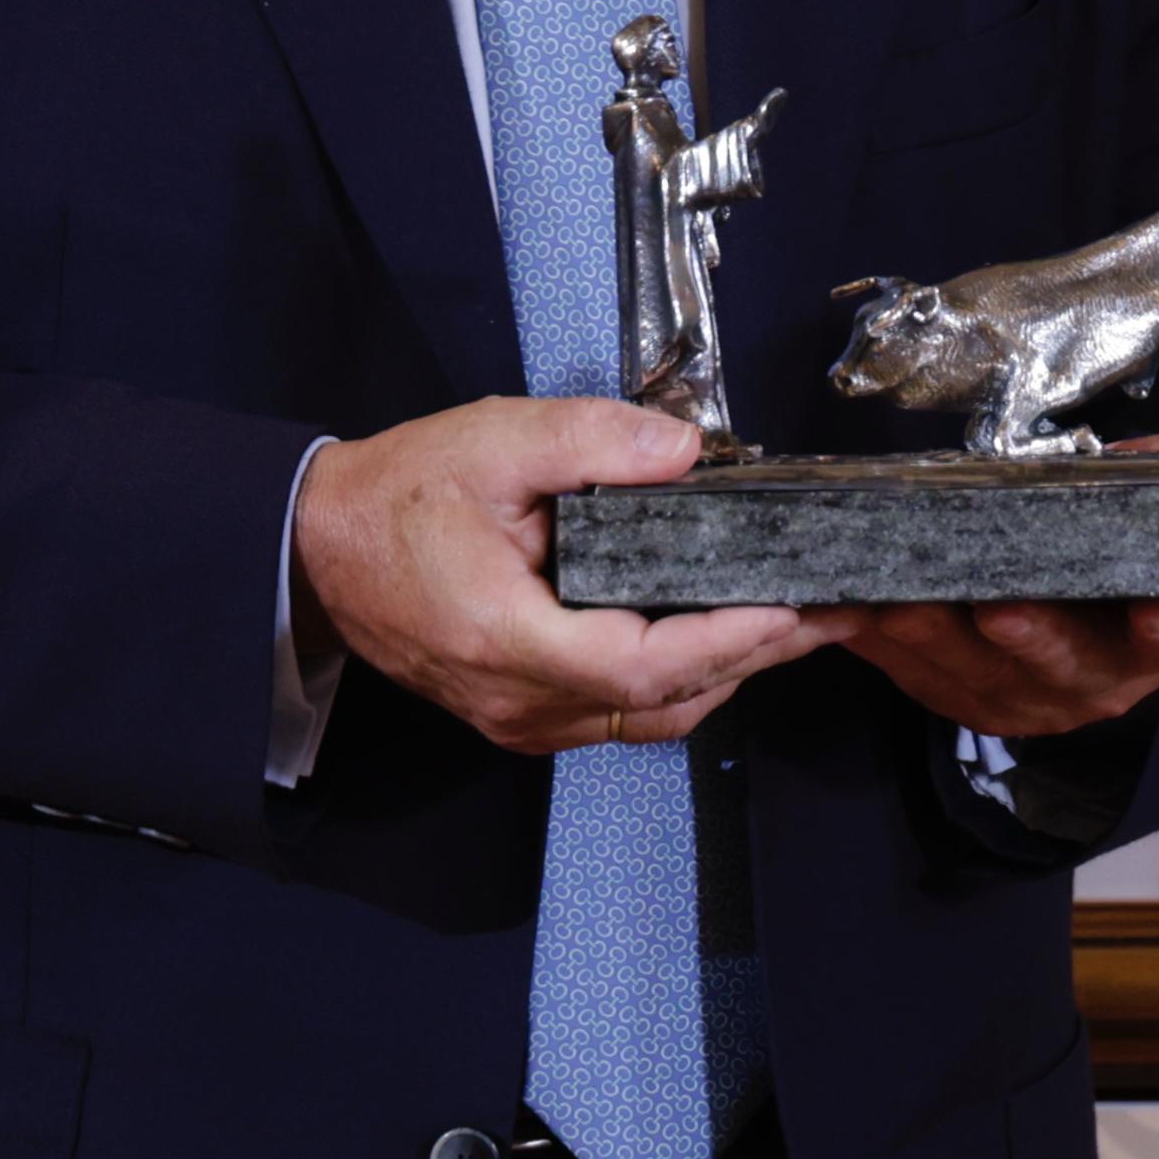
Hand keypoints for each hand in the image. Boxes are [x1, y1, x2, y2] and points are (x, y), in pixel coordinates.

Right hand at [290, 397, 833, 755]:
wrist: (319, 549)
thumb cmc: (400, 496)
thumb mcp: (496, 440)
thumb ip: (595, 441)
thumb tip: (686, 450)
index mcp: (509, 639)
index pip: (645, 664)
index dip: (730, 641)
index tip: (797, 608)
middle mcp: (518, 700)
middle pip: (665, 702)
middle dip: (759, 655)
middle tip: (839, 612)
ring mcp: (518, 719)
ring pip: (648, 719)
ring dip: (726, 673)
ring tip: (797, 622)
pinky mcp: (519, 714)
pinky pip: (618, 715)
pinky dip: (680, 681)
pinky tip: (719, 637)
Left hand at [822, 435, 1158, 741]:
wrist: (1073, 613)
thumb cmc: (1133, 543)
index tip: (1156, 599)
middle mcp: (1099, 681)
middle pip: (1065, 664)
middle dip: (1030, 636)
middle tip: (997, 600)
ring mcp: (1021, 699)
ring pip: (972, 671)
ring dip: (930, 633)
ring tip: (896, 588)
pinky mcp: (950, 697)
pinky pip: (903, 672)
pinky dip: (870, 635)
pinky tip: (836, 598)